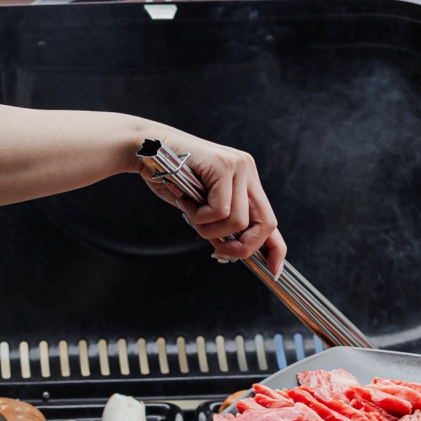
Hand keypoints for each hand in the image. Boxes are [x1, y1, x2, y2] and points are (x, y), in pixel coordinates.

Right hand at [138, 131, 286, 274]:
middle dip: (244, 247)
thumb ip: (220, 225)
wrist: (145, 149)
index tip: (273, 271)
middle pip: (266, 223)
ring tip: (191, 212)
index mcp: (245, 180)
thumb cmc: (168, 177)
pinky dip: (200, 216)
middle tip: (219, 252)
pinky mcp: (224, 165)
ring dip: (210, 229)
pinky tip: (186, 201)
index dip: (275, 249)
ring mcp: (238, 166)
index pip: (269, 219)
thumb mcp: (200, 207)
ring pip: (239, 221)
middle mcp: (247, 171)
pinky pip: (221, 211)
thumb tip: (231, 251)